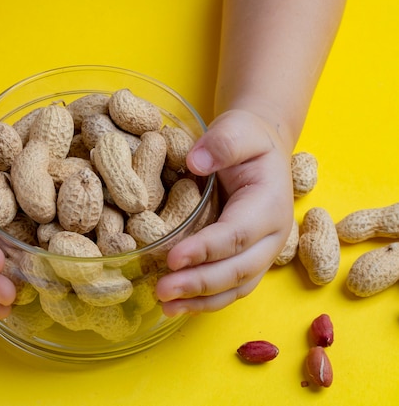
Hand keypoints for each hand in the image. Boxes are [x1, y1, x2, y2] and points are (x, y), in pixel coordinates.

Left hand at [156, 109, 293, 314]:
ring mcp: (263, 252)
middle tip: (163, 289)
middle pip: (238, 269)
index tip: (173, 258)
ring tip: (166, 306)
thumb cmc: (248, 138)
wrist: (261, 149)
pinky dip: (206, 301)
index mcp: (270, 204)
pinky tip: (178, 306)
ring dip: (201, 301)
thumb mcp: (238, 129)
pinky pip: (230, 288)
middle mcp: (272, 235)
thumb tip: (195, 162)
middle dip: (200, 283)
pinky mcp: (248, 261)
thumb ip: (222, 143)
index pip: (237, 234)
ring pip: (236, 286)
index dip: (206, 249)